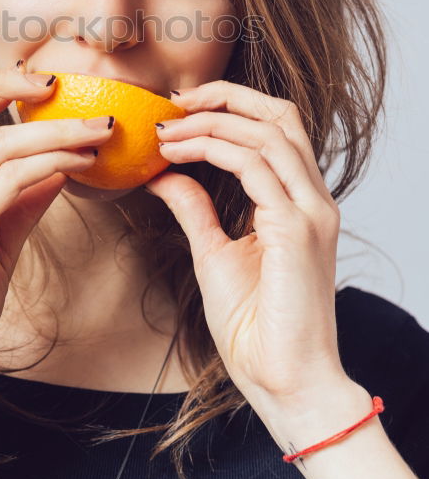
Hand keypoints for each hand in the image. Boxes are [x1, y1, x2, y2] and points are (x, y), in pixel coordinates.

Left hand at [144, 79, 345, 413]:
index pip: (276, 127)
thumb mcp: (214, 253)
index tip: (179, 110)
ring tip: (165, 132)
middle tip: (173, 103)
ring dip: (210, 122)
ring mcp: (311, 212)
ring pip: (267, 133)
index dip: (230, 106)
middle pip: (281, 115)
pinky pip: (255, 167)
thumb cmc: (257, 327)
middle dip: (225, 96)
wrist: (285, 381)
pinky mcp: (298, 230)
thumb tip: (164, 174)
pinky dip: (212, 149)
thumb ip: (195, 208)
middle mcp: (313, 199)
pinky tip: (177, 155)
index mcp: (299, 202)